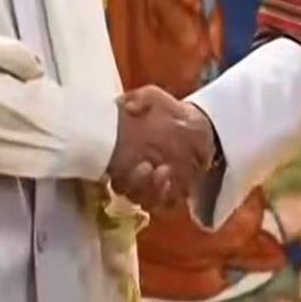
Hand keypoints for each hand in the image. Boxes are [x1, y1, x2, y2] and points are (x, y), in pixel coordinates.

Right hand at [108, 86, 213, 209]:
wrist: (195, 124)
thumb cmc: (167, 111)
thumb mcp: (153, 97)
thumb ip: (142, 99)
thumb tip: (126, 105)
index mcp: (120, 148)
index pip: (104, 164)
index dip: (108, 165)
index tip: (121, 156)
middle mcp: (130, 170)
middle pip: (122, 187)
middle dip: (132, 182)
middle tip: (146, 167)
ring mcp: (149, 184)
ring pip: (141, 199)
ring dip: (150, 190)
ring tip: (164, 171)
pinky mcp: (169, 192)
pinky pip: (163, 204)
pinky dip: (166, 196)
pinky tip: (174, 181)